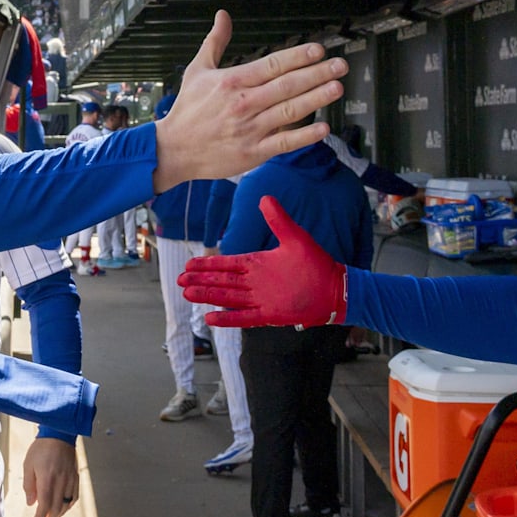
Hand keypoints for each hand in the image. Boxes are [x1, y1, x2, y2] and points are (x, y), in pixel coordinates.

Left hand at [23, 437, 78, 516]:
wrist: (60, 434)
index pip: (45, 504)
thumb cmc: (41, 448)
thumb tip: (31, 503)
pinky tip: (63, 509)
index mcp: (47, 478)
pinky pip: (74, 496)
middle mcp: (61, 481)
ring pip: (66, 504)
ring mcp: (70, 480)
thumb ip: (29, 485)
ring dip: (59, 516)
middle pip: (56, 508)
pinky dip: (68, 505)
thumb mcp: (29, 464)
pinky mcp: (75, 477)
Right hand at [152, 11, 345, 191]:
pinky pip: (284, 142)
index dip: (298, 56)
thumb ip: (215, 42)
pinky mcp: (253, 151)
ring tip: (337, 87)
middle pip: (287, 85)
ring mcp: (250, 129)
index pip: (272, 64)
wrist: (173, 149)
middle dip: (317, 73)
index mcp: (232, 81)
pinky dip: (304, 136)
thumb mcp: (197, 70)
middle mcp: (244, 103)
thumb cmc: (187, 109)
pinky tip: (323, 127)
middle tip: (340, 65)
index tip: (319, 50)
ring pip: (289, 111)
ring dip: (316, 98)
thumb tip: (223, 15)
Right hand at [177, 196, 347, 329]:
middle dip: (200, 281)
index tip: (189, 264)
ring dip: (208, 296)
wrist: (336, 288)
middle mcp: (254, 282)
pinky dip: (228, 318)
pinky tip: (210, 319)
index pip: (226, 264)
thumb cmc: (317, 262)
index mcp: (257, 264)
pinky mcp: (270, 315)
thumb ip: (277, 219)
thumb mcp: (295, 237)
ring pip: (227, 297)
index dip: (207, 265)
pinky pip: (244, 317)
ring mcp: (260, 299)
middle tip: (181, 280)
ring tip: (188, 294)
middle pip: (221, 281)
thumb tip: (264, 197)